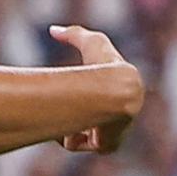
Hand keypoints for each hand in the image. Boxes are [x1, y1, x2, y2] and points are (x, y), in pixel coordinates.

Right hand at [49, 24, 144, 154]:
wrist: (115, 91)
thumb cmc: (103, 66)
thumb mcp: (92, 42)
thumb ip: (74, 34)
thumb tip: (54, 29)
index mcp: (122, 92)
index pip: (101, 96)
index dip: (82, 92)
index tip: (71, 89)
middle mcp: (122, 114)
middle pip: (88, 117)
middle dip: (73, 114)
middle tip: (59, 107)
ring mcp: (116, 132)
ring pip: (80, 132)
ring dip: (68, 124)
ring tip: (62, 115)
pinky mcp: (108, 146)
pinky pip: (79, 144)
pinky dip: (69, 136)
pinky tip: (69, 127)